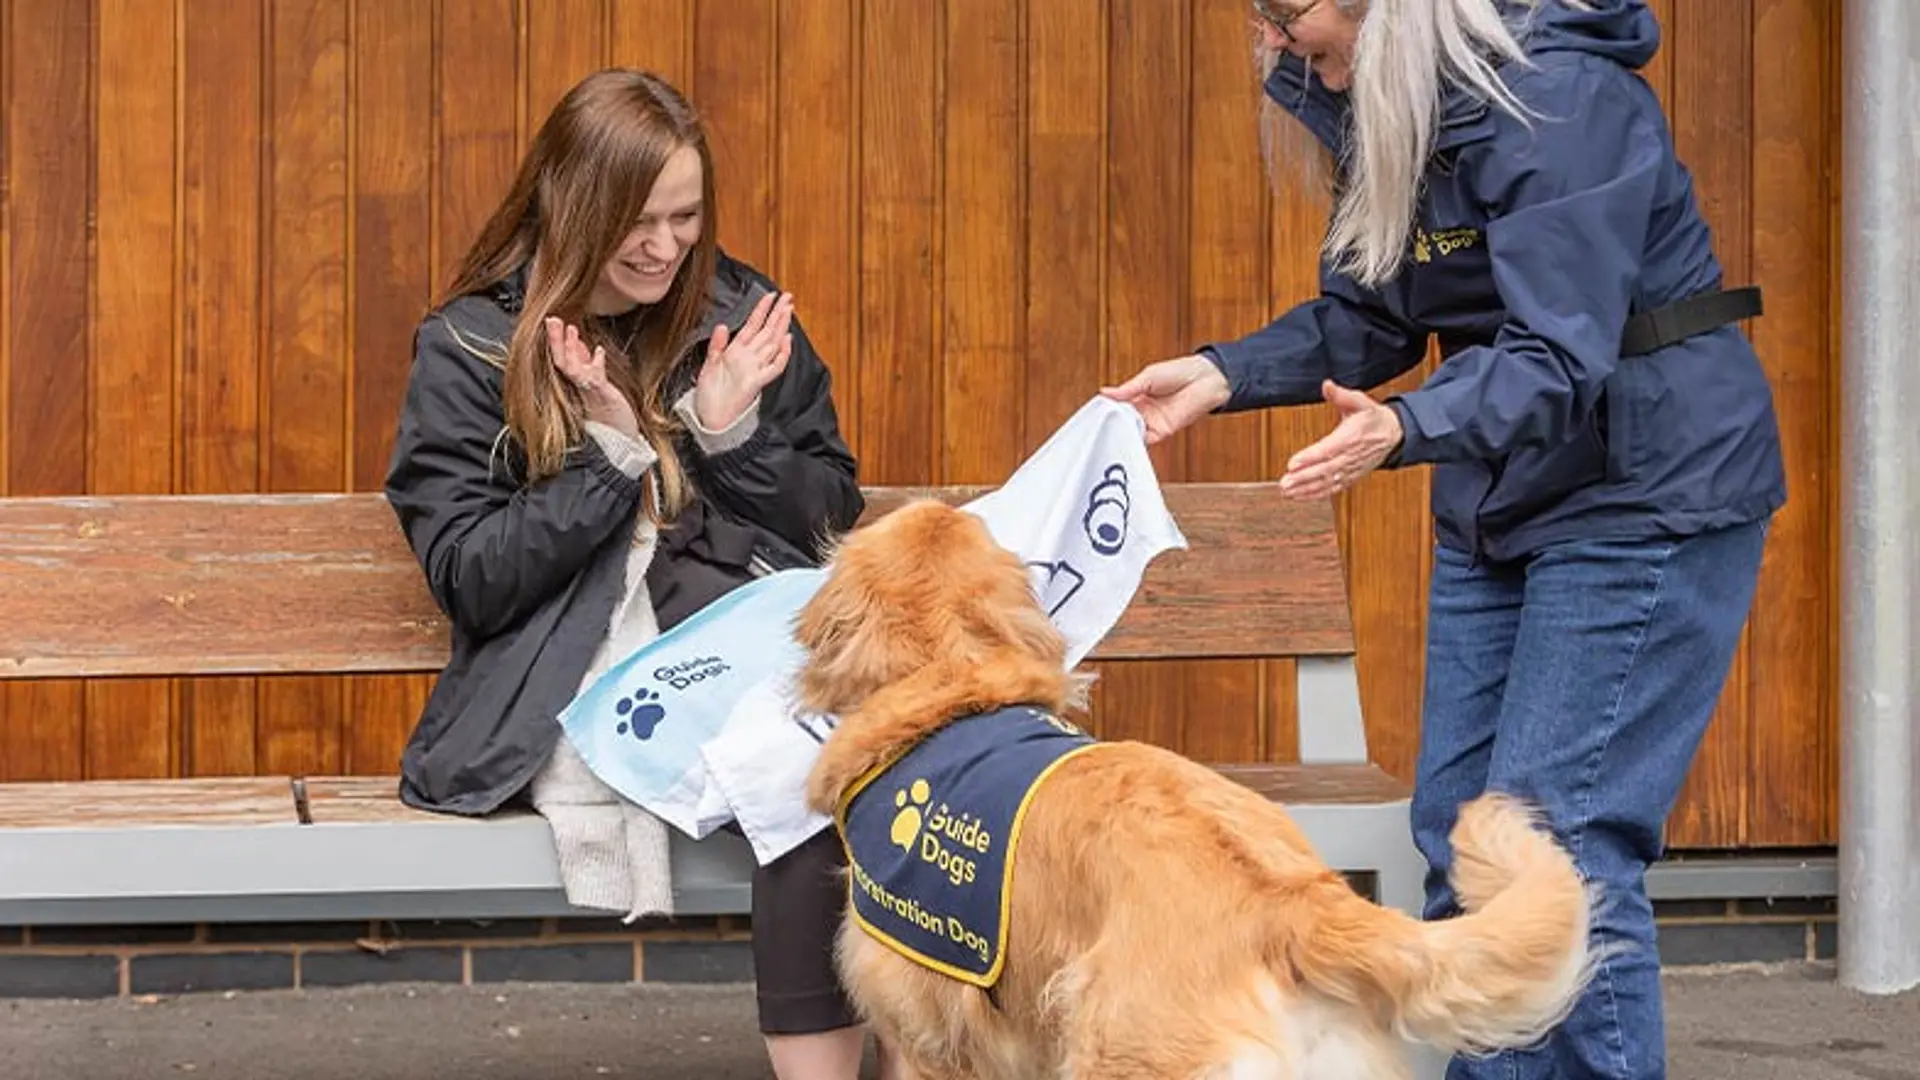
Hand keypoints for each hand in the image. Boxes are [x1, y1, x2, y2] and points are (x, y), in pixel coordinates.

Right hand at [546, 316, 638, 438]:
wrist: (621, 441)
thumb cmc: (611, 415)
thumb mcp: (596, 383)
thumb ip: (586, 364)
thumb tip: (579, 344)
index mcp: (578, 384)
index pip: (562, 360)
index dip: (558, 341)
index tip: (556, 322)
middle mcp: (580, 388)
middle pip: (561, 362)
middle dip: (556, 340)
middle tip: (553, 319)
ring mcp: (589, 393)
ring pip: (572, 369)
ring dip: (570, 348)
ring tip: (570, 329)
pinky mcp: (602, 397)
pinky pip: (595, 380)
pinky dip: (596, 364)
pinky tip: (598, 352)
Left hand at [695, 291, 793, 429]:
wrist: (712, 418)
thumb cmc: (710, 396)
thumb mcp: (708, 365)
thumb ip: (716, 345)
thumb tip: (720, 326)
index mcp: (736, 352)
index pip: (752, 325)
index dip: (761, 310)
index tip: (769, 296)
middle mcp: (748, 358)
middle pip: (766, 331)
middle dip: (777, 313)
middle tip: (788, 297)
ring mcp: (754, 369)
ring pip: (772, 344)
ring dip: (781, 327)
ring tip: (789, 310)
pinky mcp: (756, 382)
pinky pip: (773, 368)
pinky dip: (781, 355)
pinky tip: (786, 341)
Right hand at [1099, 354, 1231, 443]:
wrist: (1204, 380)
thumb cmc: (1179, 372)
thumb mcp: (1147, 377)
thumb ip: (1127, 389)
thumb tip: (1104, 393)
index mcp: (1137, 396)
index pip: (1116, 407)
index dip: (1105, 411)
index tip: (1092, 414)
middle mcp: (1143, 411)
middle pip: (1121, 421)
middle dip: (1110, 424)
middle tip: (1095, 427)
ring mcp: (1152, 422)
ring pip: (1131, 432)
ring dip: (1121, 433)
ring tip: (1107, 433)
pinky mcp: (1162, 431)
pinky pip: (1145, 440)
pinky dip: (1135, 441)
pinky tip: (1125, 438)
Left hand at [1279, 380, 1403, 499]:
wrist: (1392, 434)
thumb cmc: (1372, 417)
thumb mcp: (1360, 401)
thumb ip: (1342, 395)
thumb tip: (1327, 385)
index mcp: (1352, 437)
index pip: (1328, 449)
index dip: (1310, 457)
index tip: (1292, 463)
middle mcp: (1351, 456)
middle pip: (1326, 470)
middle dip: (1304, 478)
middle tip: (1285, 483)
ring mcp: (1351, 469)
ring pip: (1327, 482)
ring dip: (1306, 489)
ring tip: (1286, 491)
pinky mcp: (1350, 477)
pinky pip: (1332, 489)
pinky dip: (1315, 494)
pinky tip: (1298, 496)